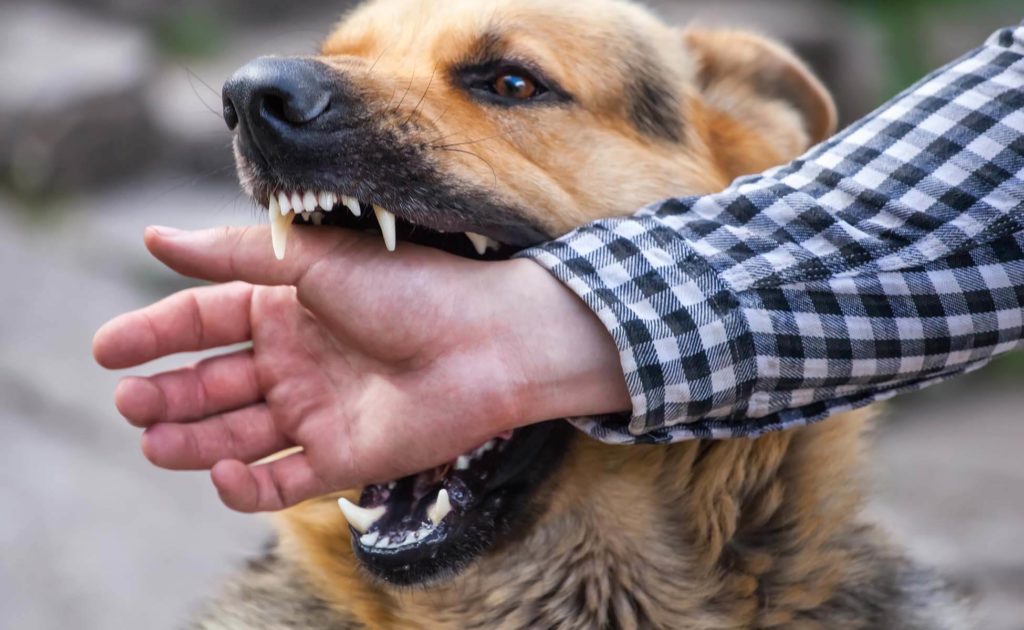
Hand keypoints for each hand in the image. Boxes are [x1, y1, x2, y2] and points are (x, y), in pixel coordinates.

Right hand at [93, 225, 628, 511]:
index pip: (204, 320)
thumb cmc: (411, 288)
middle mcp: (297, 360)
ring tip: (151, 439)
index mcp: (287, 306)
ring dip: (191, 439)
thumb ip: (235, 256)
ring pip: (236, 432)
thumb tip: (153, 238)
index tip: (106, 349)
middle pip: (213, 382)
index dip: (154, 334)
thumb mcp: (315, 259)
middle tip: (129, 402)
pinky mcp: (343, 457)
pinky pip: (282, 480)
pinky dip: (247, 484)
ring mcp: (318, 411)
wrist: (490, 341)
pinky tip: (221, 471)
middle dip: (167, 393)